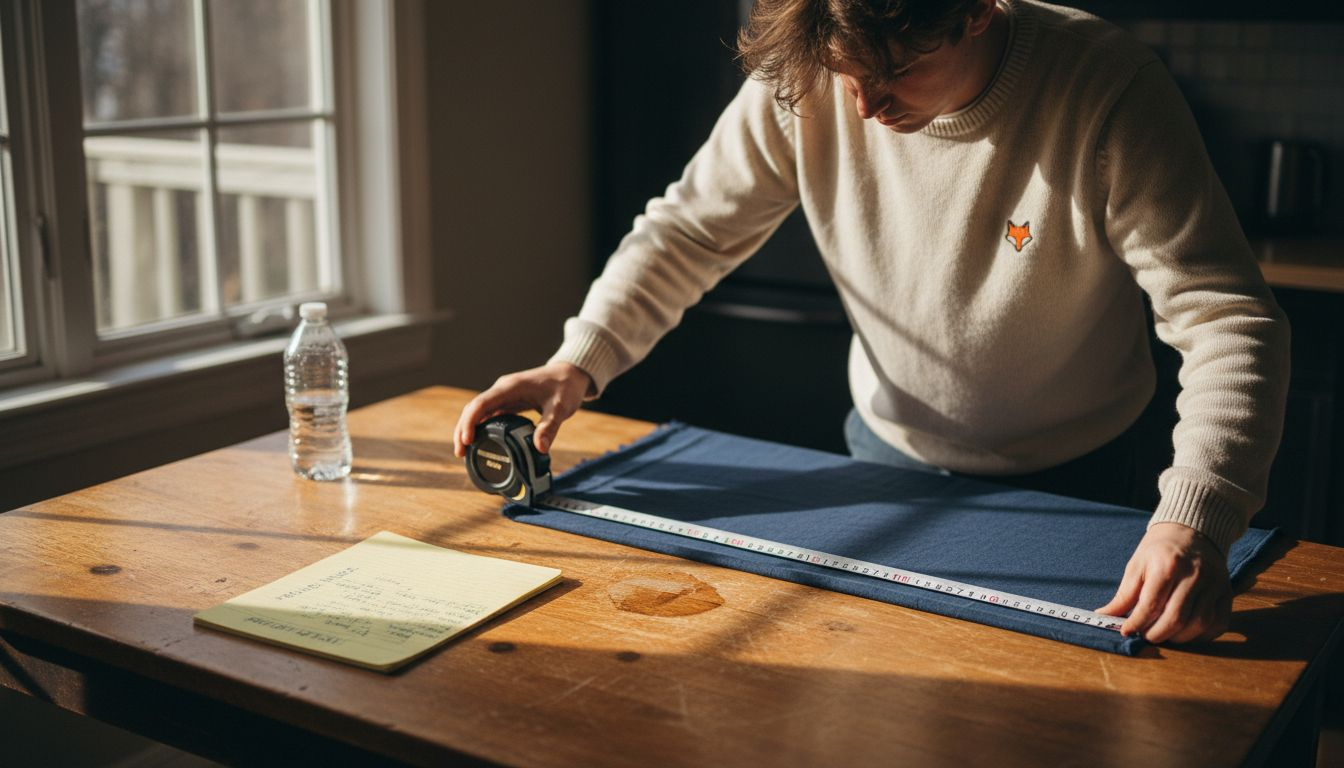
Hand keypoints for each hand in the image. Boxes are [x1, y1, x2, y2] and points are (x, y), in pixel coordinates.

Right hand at [453, 362, 593, 457]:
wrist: (572, 374)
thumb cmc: (566, 387)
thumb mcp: (561, 407)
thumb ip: (550, 426)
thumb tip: (540, 449)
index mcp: (510, 387)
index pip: (481, 403)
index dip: (469, 422)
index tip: (466, 440)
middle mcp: (503, 390)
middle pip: (474, 408)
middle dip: (463, 429)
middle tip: (460, 453)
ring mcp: (504, 396)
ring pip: (479, 412)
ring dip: (469, 430)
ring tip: (464, 453)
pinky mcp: (509, 403)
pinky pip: (489, 415)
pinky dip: (481, 429)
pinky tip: (480, 443)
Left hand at [1096, 522, 1231, 643]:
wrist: (1191, 531)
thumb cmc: (1159, 550)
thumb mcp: (1137, 565)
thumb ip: (1124, 594)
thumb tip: (1104, 616)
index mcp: (1168, 565)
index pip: (1151, 604)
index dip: (1136, 623)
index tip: (1126, 632)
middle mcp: (1194, 575)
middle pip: (1177, 618)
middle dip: (1157, 634)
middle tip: (1145, 637)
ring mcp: (1214, 584)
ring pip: (1199, 624)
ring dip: (1179, 638)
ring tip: (1164, 635)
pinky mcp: (1227, 592)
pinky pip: (1219, 623)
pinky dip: (1202, 635)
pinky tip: (1185, 633)